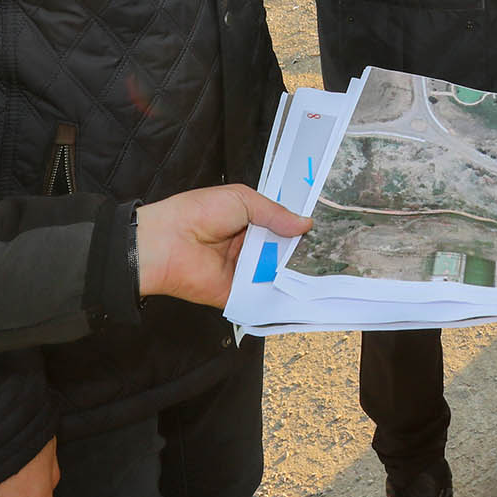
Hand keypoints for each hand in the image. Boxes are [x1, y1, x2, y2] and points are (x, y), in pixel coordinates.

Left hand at [136, 184, 313, 305]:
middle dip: (302, 252)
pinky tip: (300, 290)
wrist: (167, 242)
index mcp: (250, 223)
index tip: (325, 230)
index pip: (283, 228)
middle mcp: (250, 248)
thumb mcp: (242, 199)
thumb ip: (275, 212)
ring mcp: (245, 272)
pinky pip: (262, 296)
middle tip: (330, 252)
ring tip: (322, 271)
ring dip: (294, 273)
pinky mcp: (238, 293)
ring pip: (278, 274)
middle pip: (284, 252)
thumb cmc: (198, 213)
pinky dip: (278, 295)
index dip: (300, 229)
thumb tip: (305, 224)